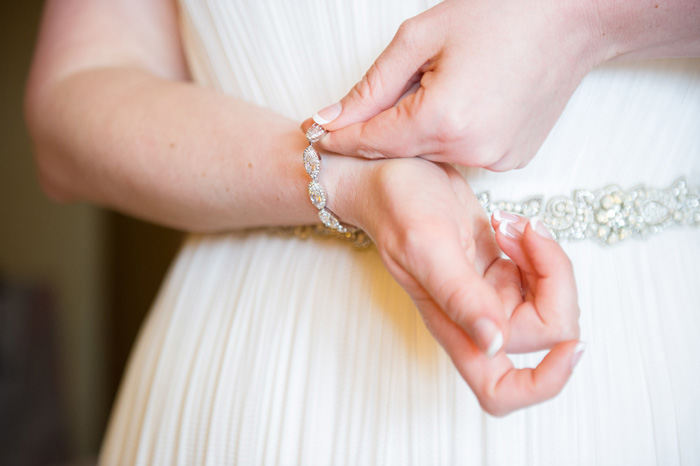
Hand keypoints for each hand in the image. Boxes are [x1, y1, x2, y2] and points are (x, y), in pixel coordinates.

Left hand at [304, 0, 601, 169]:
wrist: (576, 16)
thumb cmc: (503, 13)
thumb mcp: (421, 37)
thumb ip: (372, 86)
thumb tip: (333, 117)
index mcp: (443, 120)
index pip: (371, 141)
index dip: (338, 138)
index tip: (313, 135)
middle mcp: (470, 151)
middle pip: (399, 149)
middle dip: (377, 130)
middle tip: (365, 106)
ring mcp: (495, 159)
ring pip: (430, 153)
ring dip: (416, 130)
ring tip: (435, 89)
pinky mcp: (513, 158)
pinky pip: (462, 153)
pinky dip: (449, 134)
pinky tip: (462, 103)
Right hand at [327, 155, 582, 414]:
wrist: (392, 176)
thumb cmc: (395, 207)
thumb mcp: (426, 245)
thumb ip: (460, 295)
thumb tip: (494, 344)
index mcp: (454, 328)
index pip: (501, 390)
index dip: (545, 381)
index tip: (569, 343)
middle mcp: (476, 321)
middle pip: (546, 333)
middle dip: (553, 280)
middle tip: (525, 236)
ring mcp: (490, 296)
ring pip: (550, 301)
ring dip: (544, 258)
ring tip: (508, 225)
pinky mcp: (500, 271)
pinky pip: (543, 274)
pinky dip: (538, 247)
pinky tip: (507, 225)